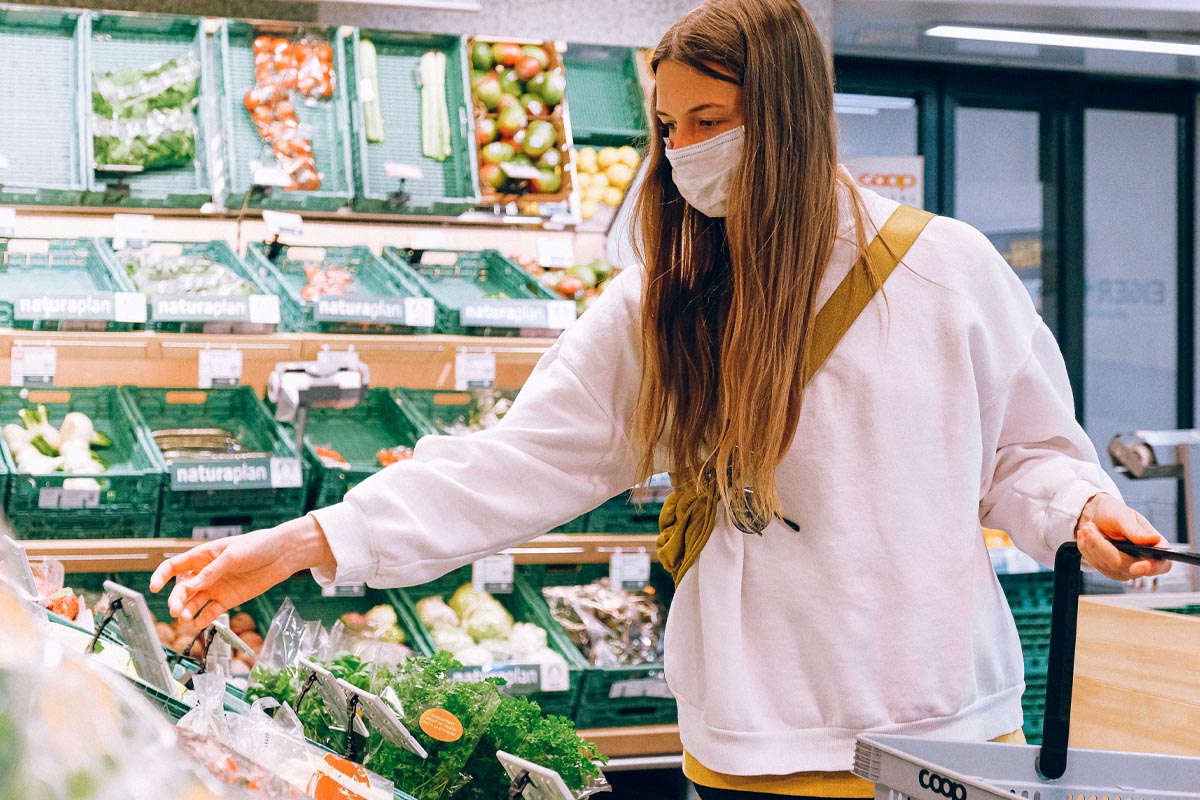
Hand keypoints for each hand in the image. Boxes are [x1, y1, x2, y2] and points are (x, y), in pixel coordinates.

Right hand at [149, 515, 334, 627]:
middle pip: (183, 589)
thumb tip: (191, 586)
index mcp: (203, 556)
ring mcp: (216, 587)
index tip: (154, 588)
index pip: (174, 567)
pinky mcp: (229, 599)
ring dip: (187, 611)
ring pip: (194, 602)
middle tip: (177, 611)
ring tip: (185, 618)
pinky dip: (204, 619)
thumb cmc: (258, 546)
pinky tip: (198, 623)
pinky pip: (211, 612)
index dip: (161, 577)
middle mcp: (206, 574)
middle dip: (177, 600)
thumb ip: (211, 572)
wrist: (283, 554)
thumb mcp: (232, 556)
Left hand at [1074, 493, 1171, 581]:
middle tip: (1088, 528)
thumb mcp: (1124, 516)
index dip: (1150, 568)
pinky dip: (1086, 548)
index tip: (1135, 567)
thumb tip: (1154, 540)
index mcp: (1156, 547)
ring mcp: (1126, 569)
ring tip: (1088, 528)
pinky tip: (1086, 537)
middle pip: (1122, 564)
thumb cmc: (1114, 513)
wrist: (1096, 516)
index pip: (1160, 565)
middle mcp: (1143, 562)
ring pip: (1105, 565)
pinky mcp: (1110, 571)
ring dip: (1091, 545)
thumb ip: (1136, 530)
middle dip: (1101, 545)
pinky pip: (1095, 564)